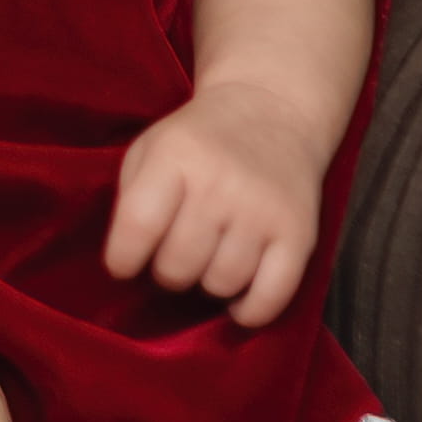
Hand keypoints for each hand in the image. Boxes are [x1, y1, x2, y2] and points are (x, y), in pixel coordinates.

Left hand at [104, 87, 323, 325]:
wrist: (272, 110)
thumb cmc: (198, 141)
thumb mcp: (150, 148)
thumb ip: (131, 200)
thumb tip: (127, 266)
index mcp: (176, 156)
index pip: (137, 227)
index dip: (122, 260)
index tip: (125, 264)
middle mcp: (221, 182)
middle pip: (178, 266)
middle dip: (167, 272)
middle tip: (176, 253)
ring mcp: (263, 209)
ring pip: (220, 284)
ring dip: (207, 284)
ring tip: (209, 259)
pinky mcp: (298, 233)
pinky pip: (270, 298)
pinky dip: (249, 311)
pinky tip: (237, 298)